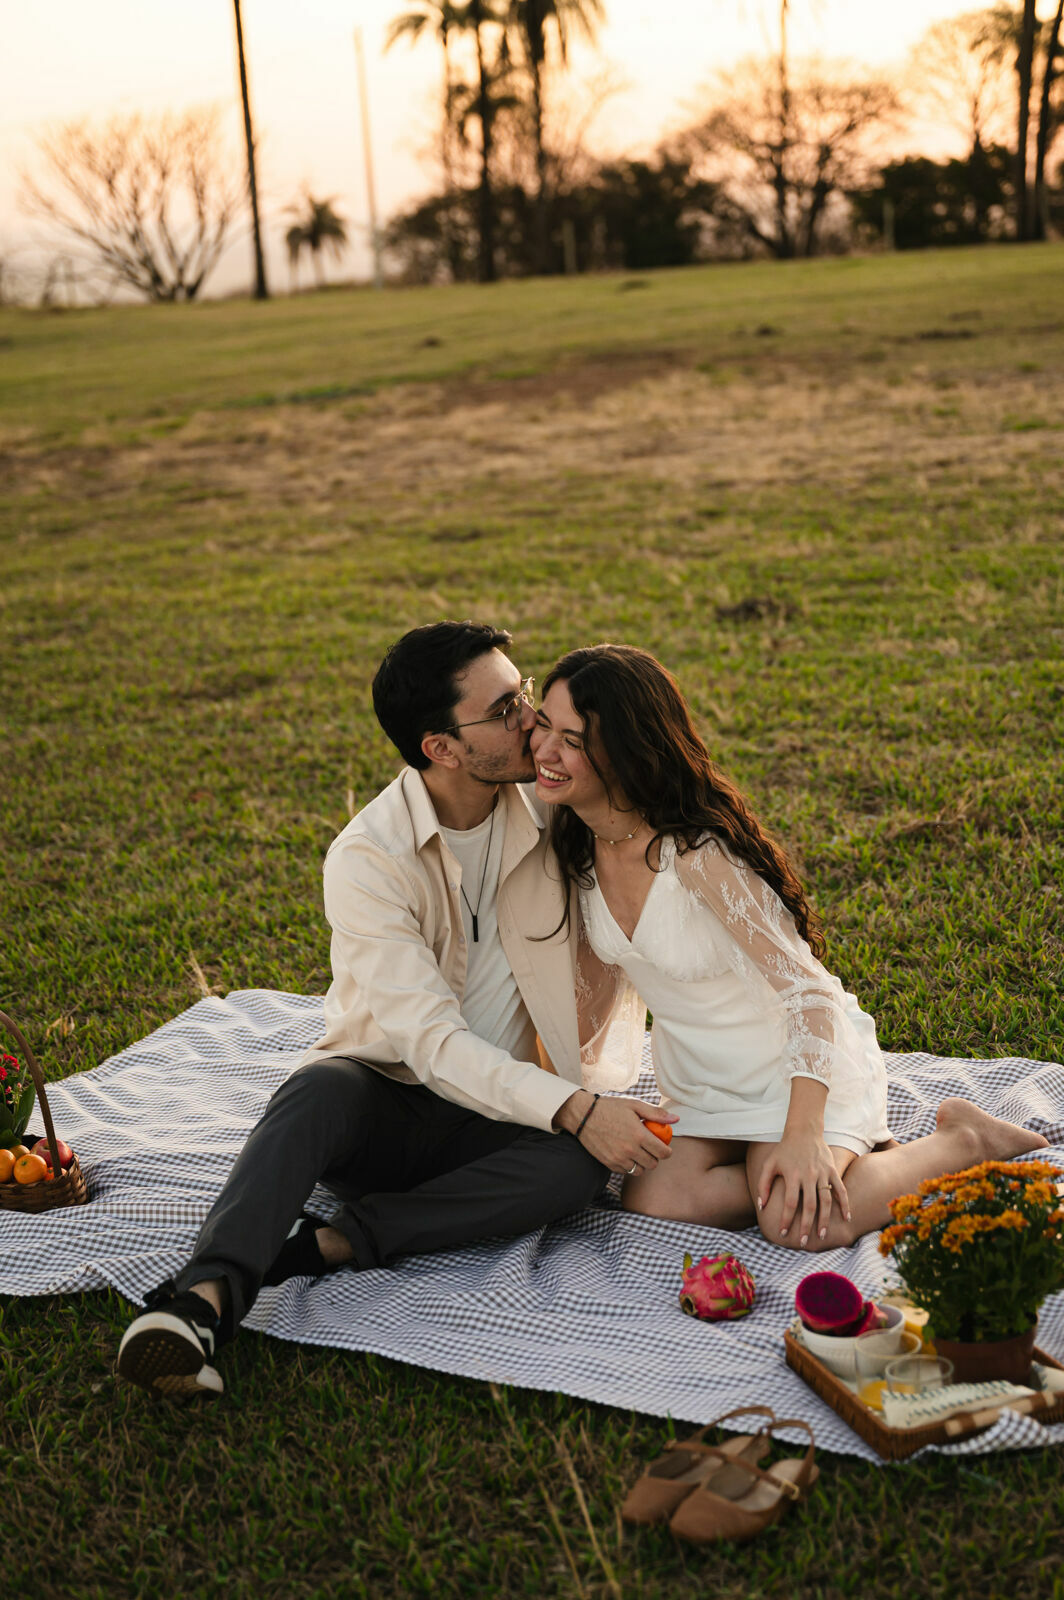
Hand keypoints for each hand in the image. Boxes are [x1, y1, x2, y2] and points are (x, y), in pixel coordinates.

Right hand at [556, 1094, 676, 1173]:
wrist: (583, 1115)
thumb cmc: (610, 1108)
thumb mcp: (634, 1105)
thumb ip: (656, 1114)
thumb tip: (675, 1119)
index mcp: (639, 1134)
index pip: (663, 1152)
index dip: (667, 1151)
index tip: (664, 1147)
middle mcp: (630, 1149)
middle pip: (653, 1164)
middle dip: (655, 1158)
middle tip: (651, 1149)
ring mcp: (618, 1158)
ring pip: (640, 1171)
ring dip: (642, 1164)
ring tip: (639, 1152)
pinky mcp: (609, 1163)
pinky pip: (626, 1172)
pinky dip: (629, 1166)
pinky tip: (626, 1154)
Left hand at [756, 1130, 849, 1245]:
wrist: (804, 1131)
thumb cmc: (784, 1150)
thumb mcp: (769, 1164)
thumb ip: (763, 1185)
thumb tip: (762, 1206)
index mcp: (792, 1175)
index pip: (790, 1203)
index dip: (786, 1219)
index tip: (783, 1233)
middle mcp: (808, 1176)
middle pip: (809, 1206)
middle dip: (806, 1226)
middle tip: (803, 1242)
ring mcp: (822, 1173)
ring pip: (826, 1201)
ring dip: (824, 1220)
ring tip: (821, 1235)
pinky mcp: (832, 1170)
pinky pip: (841, 1190)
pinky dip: (845, 1204)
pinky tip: (846, 1218)